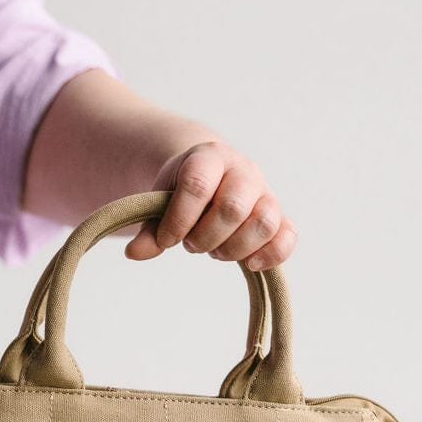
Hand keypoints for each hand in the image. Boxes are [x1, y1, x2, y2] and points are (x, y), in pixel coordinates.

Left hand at [123, 139, 296, 270]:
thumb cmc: (183, 192)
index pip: (198, 185)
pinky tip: (249, 265)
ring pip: (264, 222)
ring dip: (234, 248)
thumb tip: (133, 253)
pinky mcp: (280, 216)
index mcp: (209, 157)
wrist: (211, 176)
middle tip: (191, 244)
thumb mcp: (160, 202)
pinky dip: (271, 255)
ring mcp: (266, 192)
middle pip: (233, 208)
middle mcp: (243, 170)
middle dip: (206, 237)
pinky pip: (288, 236)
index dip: (179, 219)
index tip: (166, 239)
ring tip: (215, 251)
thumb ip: (149, 229)